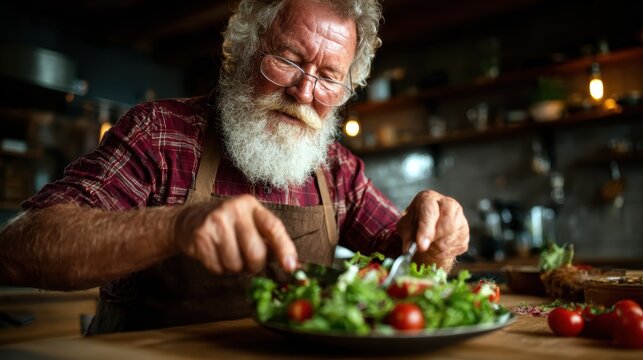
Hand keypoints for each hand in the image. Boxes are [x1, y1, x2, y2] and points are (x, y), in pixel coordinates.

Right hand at [173, 194, 297, 273]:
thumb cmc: (228, 225)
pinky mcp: (201, 236)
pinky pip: (217, 267)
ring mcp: (216, 222)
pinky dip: (219, 269)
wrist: (190, 220)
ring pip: (235, 264)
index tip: (291, 266)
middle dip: (254, 266)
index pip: (273, 227)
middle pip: (255, 252)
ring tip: (229, 255)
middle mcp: (235, 210)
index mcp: (251, 206)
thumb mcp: (248, 221)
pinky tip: (215, 255)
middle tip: (249, 263)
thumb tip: (290, 264)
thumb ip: (267, 237)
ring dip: (234, 268)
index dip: (284, 248)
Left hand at [396, 190, 468, 269]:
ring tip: (429, 244)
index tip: (421, 245)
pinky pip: (457, 246)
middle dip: (434, 239)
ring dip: (438, 247)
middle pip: (447, 225)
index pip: (429, 212)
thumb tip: (408, 248)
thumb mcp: (406, 227)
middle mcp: (448, 204)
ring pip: (451, 238)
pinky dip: (445, 252)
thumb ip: (406, 235)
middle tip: (423, 246)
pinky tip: (438, 247)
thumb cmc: (416, 225)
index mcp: (429, 198)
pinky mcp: (465, 233)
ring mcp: (460, 218)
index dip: (425, 230)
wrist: (428, 231)